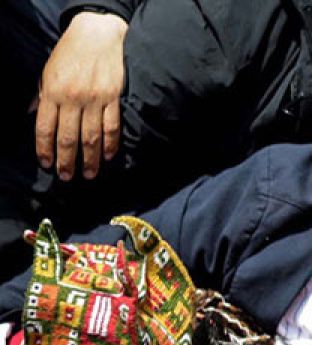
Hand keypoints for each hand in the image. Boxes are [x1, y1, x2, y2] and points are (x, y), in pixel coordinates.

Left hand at [36, 11, 127, 179]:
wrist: (97, 36)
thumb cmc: (69, 55)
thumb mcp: (48, 73)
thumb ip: (43, 97)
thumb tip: (35, 119)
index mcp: (53, 92)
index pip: (45, 128)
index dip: (45, 149)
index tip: (47, 164)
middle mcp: (73, 98)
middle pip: (69, 137)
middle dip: (67, 160)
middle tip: (67, 177)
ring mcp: (95, 99)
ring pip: (91, 136)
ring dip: (90, 159)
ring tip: (89, 174)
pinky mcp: (113, 98)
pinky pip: (111, 126)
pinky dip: (110, 143)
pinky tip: (108, 156)